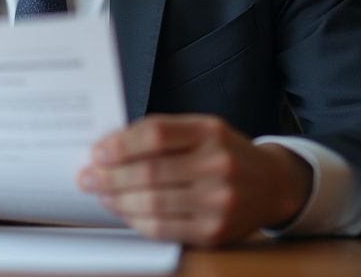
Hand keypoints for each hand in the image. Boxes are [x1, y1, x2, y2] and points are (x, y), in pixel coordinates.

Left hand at [77, 114, 312, 245]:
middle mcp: (217, 164)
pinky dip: (136, 221)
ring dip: (118, 200)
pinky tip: (125, 211)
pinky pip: (163, 228)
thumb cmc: (226, 153)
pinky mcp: (214, 231)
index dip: (120, 144)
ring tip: (102, 195)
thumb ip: (163, 134)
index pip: (156, 135)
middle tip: (87, 177)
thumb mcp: (203, 130)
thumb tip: (111, 147)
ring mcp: (218, 201)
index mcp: (210, 131)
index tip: (97, 151)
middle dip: (109, 176)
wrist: (273, 184)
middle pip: (149, 172)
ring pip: (152, 203)